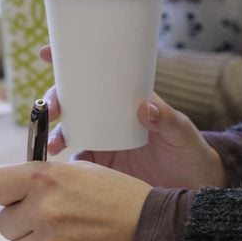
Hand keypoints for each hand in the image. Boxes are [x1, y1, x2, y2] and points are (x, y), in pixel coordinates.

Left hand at [0, 160, 151, 240]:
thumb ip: (43, 176)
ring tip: (62, 232)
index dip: (0, 192)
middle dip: (21, 221)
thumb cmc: (116, 194)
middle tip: (46, 217)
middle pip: (2, 221)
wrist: (149, 226)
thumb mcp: (79, 170)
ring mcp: (51, 238)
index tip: (11, 196)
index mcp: (44, 177)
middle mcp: (43, 207)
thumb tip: (15, 186)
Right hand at [39, 45, 226, 189]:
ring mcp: (105, 142)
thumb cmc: (191, 153)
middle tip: (51, 109)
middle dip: (56, 101)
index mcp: (128, 101)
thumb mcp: (182, 133)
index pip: (98, 74)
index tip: (46, 53)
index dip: (69, 62)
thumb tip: (145, 106)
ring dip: (56, 134)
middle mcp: (112, 118)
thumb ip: (167, 119)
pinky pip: (78, 163)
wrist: (195, 187)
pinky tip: (60, 168)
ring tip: (53, 146)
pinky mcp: (103, 167)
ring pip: (71, 131)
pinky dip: (66, 165)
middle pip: (75, 102)